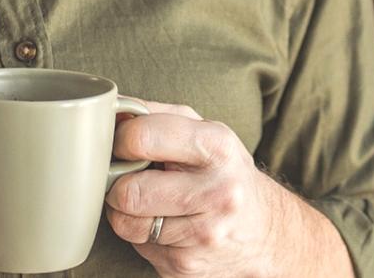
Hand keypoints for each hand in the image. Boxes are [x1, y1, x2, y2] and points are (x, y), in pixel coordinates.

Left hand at [103, 99, 351, 277]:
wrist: (265, 231)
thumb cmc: (223, 172)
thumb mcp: (203, 131)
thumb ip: (155, 115)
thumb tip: (108, 111)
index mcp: (218, 147)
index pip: (142, 138)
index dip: (120, 141)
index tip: (123, 145)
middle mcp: (217, 192)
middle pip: (129, 191)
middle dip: (119, 184)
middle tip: (131, 178)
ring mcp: (204, 234)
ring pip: (126, 224)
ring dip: (126, 213)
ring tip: (150, 202)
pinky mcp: (187, 266)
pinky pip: (138, 246)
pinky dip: (142, 235)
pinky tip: (166, 225)